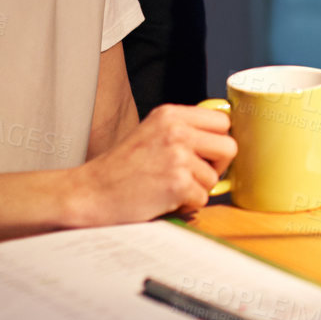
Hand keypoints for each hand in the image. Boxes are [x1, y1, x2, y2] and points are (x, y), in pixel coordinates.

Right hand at [69, 104, 236, 226]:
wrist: (91, 192)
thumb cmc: (121, 168)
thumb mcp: (151, 132)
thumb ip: (183, 130)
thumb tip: (222, 138)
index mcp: (170, 114)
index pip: (221, 121)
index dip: (217, 141)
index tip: (207, 154)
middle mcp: (176, 130)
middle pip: (229, 146)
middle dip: (217, 166)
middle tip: (193, 174)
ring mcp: (177, 156)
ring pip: (215, 178)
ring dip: (196, 189)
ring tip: (168, 187)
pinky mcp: (177, 183)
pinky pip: (202, 199)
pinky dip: (186, 205)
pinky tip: (163, 199)